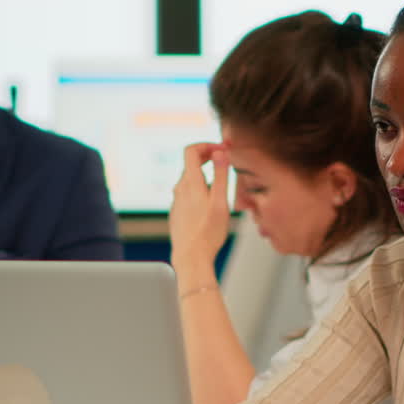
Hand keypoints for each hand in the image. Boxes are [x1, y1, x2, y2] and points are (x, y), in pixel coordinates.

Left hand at [170, 143, 230, 272]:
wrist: (191, 258)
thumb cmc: (208, 233)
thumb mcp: (220, 201)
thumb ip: (221, 175)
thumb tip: (220, 152)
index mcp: (190, 183)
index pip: (191, 150)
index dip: (206, 144)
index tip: (222, 149)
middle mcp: (180, 189)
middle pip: (191, 164)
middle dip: (209, 159)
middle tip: (226, 162)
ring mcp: (177, 201)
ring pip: (191, 180)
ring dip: (205, 176)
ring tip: (222, 187)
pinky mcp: (178, 212)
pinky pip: (188, 194)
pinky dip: (200, 190)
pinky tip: (211, 205)